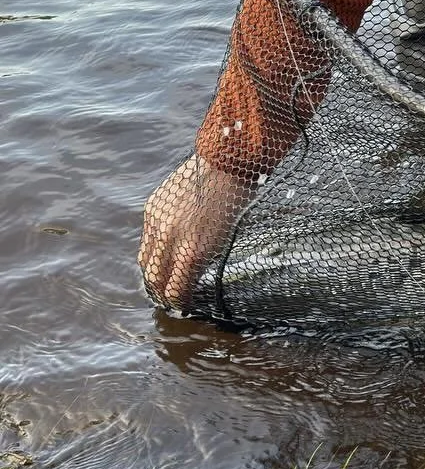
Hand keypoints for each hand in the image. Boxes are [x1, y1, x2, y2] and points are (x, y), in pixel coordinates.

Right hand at [139, 154, 250, 313]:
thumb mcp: (225, 238)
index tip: (183, 305)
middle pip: (153, 279)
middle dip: (160, 292)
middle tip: (169, 297)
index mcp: (193, 252)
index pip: (174, 290)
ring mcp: (157, 223)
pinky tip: (165, 248)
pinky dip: (153, 247)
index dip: (178, 302)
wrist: (225, 164)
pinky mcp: (151, 209)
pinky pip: (146, 237)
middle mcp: (170, 240)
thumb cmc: (236, 202)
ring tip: (163, 277)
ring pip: (144, 260)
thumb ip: (203, 259)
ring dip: (153, 271)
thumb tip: (189, 276)